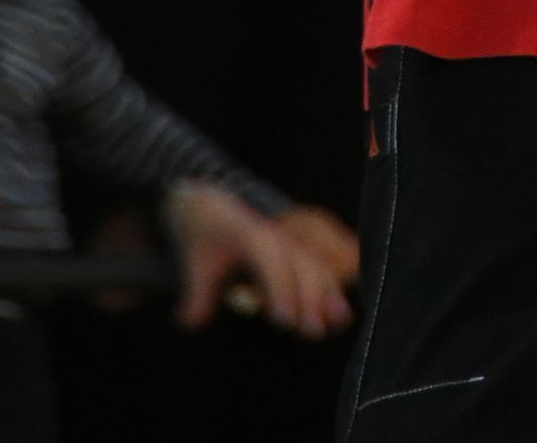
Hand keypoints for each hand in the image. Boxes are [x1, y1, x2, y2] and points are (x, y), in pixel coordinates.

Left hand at [165, 183, 354, 337]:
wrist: (212, 205)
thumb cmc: (205, 237)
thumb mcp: (195, 261)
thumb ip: (197, 293)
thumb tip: (192, 322)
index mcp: (248, 231)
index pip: (268, 254)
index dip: (278, 284)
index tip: (282, 320)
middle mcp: (276, 232)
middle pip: (299, 260)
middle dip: (308, 295)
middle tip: (310, 332)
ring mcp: (290, 238)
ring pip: (315, 261)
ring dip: (327, 291)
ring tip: (339, 322)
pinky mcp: (298, 248)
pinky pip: (322, 261)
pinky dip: (334, 282)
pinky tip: (345, 311)